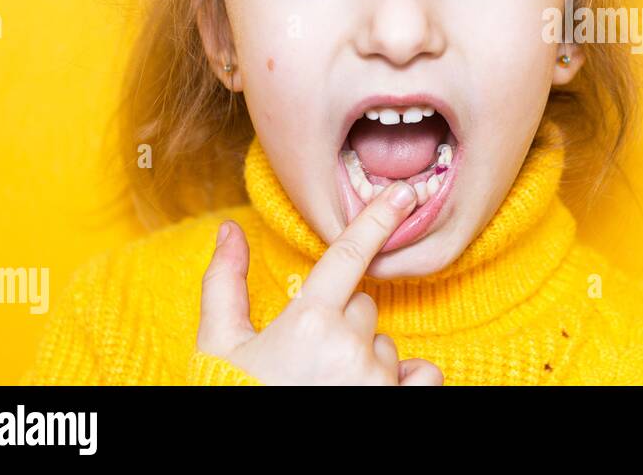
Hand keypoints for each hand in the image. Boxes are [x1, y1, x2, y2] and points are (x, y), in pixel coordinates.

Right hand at [197, 181, 443, 384]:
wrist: (252, 463)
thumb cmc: (235, 397)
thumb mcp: (219, 347)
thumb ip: (225, 285)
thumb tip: (230, 229)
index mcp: (307, 322)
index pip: (350, 255)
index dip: (377, 219)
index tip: (404, 194)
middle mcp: (349, 346)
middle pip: (364, 306)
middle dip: (343, 322)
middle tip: (307, 357)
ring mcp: (377, 379)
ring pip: (387, 343)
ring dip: (366, 356)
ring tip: (326, 384)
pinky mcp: (396, 405)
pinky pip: (423, 375)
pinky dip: (407, 380)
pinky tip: (374, 391)